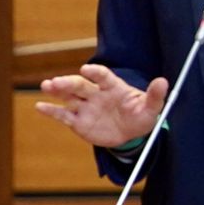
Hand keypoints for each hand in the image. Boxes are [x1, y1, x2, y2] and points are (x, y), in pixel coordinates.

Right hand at [37, 64, 167, 148]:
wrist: (131, 135)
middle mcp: (96, 94)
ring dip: (57, 91)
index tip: (87, 69)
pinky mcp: (78, 121)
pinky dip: (52, 111)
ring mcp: (86, 107)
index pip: (103, 76)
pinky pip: (63, 115)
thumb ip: (155, 95)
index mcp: (113, 87)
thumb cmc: (141, 116)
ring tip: (46, 86)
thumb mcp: (151, 108)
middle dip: (68, 83)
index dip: (95, 72)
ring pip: (69, 97)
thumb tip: (163, 81)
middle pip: (80, 85)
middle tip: (56, 82)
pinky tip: (40, 106)